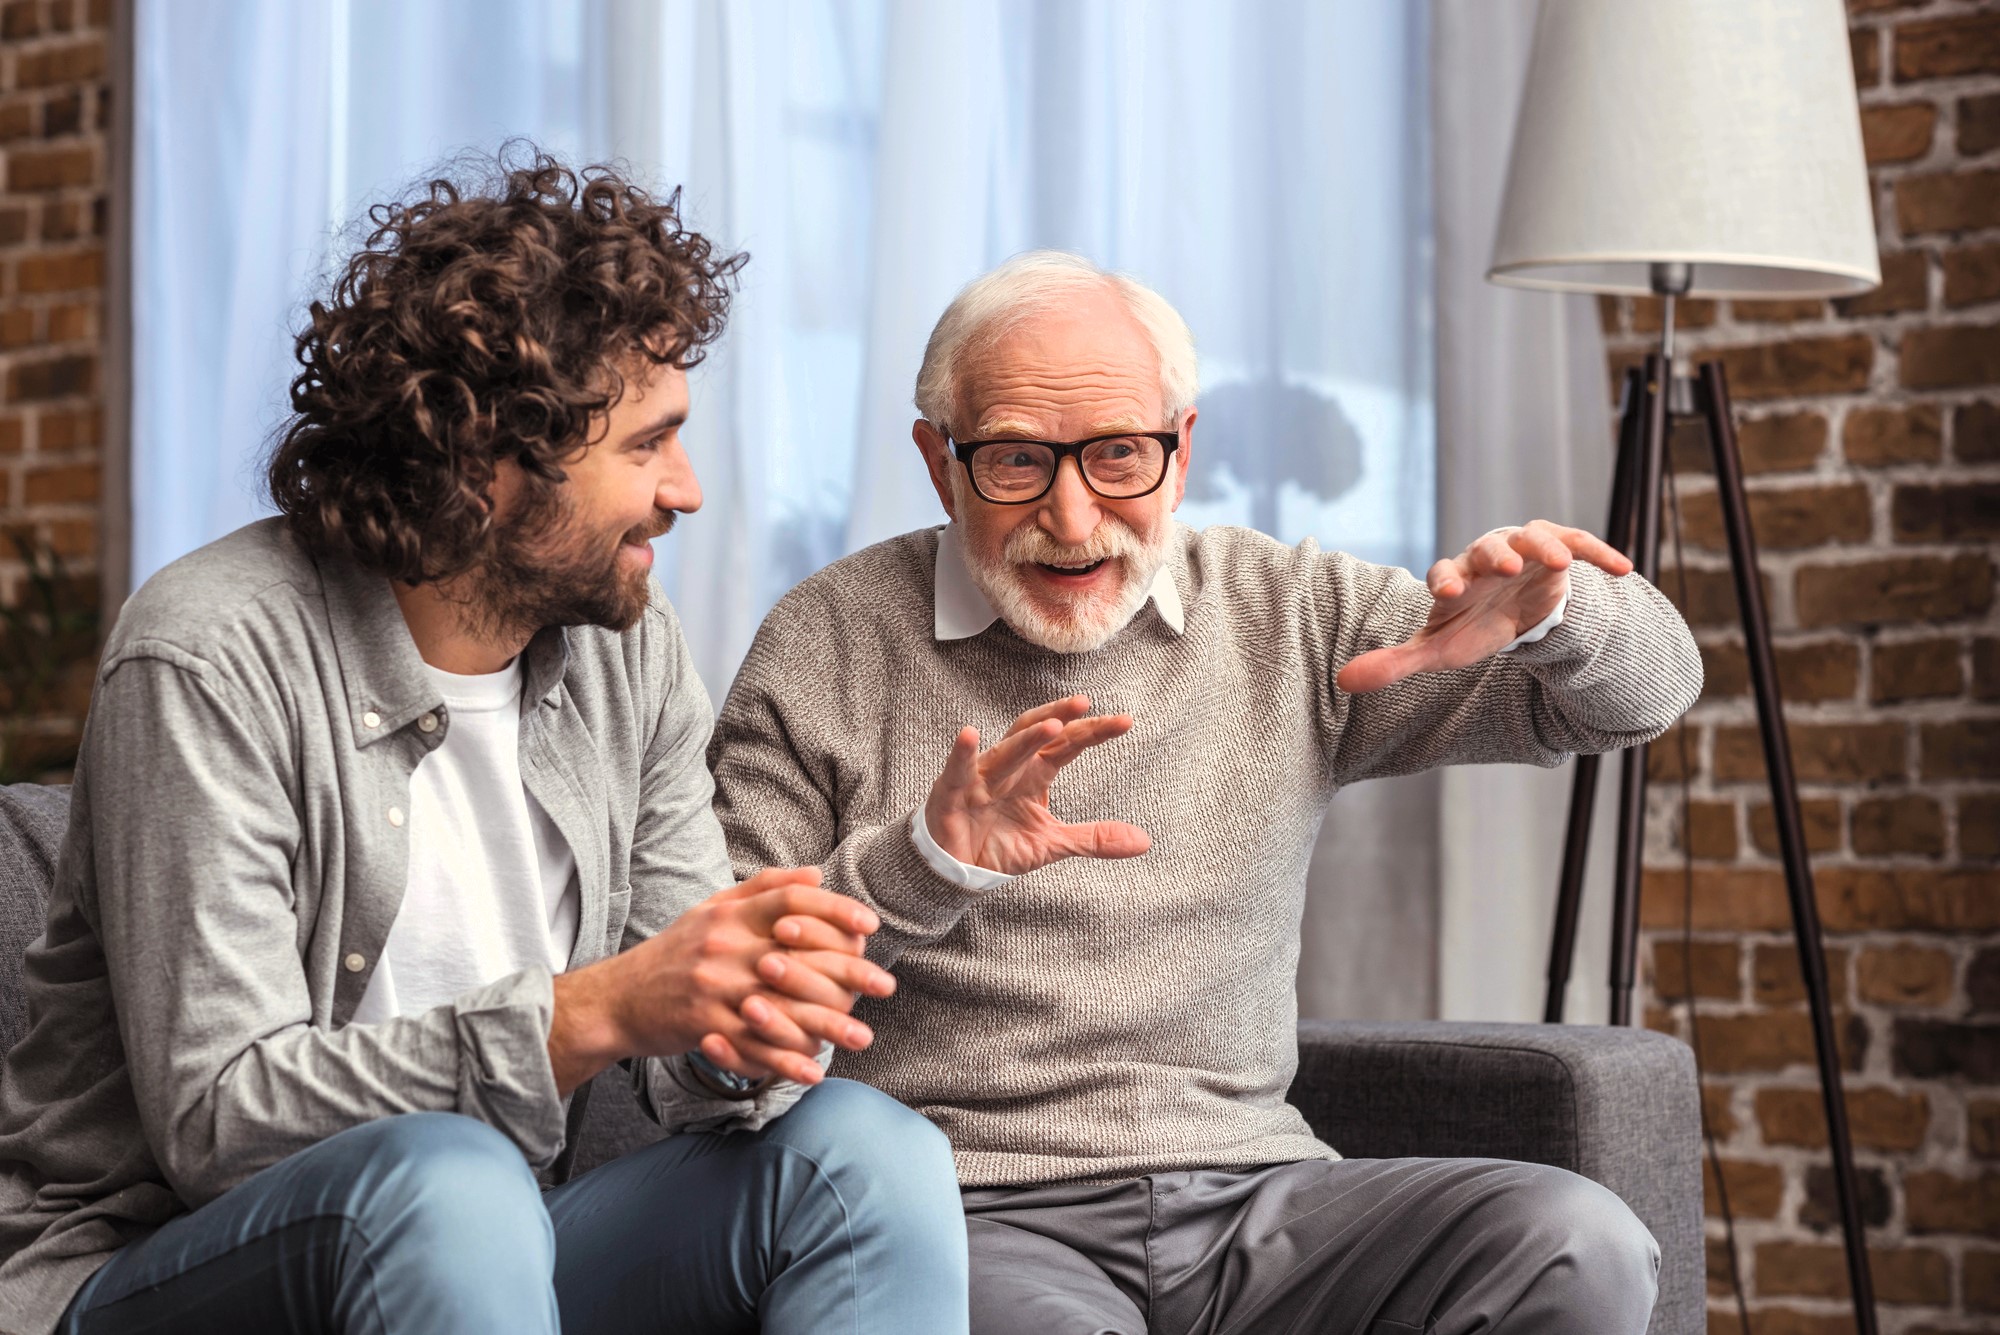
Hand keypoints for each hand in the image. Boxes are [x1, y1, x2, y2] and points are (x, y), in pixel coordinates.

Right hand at [548, 866, 894, 1092]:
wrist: (616, 999)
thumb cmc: (675, 952)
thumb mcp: (712, 908)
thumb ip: (764, 889)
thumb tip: (817, 874)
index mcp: (729, 914)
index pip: (791, 902)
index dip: (835, 910)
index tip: (870, 926)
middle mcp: (723, 946)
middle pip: (798, 956)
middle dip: (848, 973)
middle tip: (886, 987)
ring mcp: (712, 988)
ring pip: (781, 1008)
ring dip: (828, 1026)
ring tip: (864, 1036)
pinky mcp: (701, 1026)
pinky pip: (752, 1046)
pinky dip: (784, 1061)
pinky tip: (814, 1070)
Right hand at [922, 695, 1149, 874]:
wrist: (956, 871)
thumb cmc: (999, 846)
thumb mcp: (1052, 844)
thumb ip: (1094, 839)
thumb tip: (1144, 842)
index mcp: (1035, 775)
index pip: (1067, 746)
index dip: (1093, 732)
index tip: (1125, 721)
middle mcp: (1010, 768)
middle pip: (1036, 733)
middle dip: (1059, 717)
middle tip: (1085, 704)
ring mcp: (980, 778)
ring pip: (1006, 751)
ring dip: (1027, 738)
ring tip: (1052, 726)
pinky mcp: (952, 792)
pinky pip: (959, 770)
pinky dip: (963, 753)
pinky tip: (969, 735)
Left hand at [1335, 520, 1630, 694]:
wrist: (1518, 614)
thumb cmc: (1471, 627)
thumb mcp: (1438, 649)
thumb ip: (1394, 663)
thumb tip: (1343, 681)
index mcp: (1457, 577)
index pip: (1446, 572)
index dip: (1447, 580)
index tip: (1449, 593)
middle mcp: (1489, 556)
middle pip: (1489, 547)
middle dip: (1496, 555)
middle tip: (1505, 566)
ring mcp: (1527, 550)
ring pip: (1535, 537)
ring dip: (1546, 547)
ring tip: (1560, 564)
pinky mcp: (1563, 552)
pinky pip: (1582, 545)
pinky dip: (1599, 554)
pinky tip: (1621, 570)